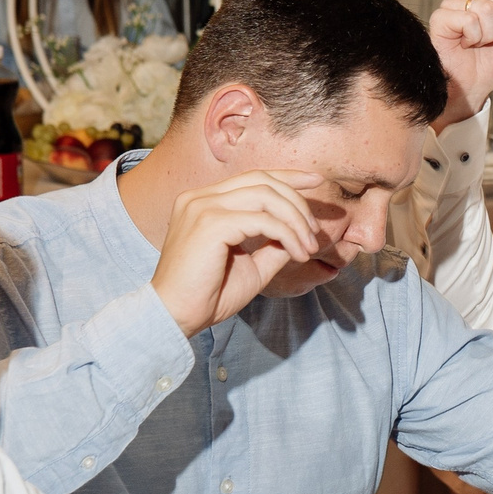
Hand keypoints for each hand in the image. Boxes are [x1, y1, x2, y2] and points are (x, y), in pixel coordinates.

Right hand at [150, 170, 327, 336]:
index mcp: (204, 202)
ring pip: (266, 196)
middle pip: (262, 180)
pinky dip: (287, 234)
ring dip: (296, 220)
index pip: (252, 177)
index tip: (316, 181)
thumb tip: (301, 231)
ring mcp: (202, 207)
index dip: (287, 176)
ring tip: (309, 247)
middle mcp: (200, 197)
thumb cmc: (209, 295)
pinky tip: (298, 254)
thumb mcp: (251, 263)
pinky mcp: (210, 224)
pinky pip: (263, 220)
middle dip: (297, 201)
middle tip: (315, 231)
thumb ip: (273, 243)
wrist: (176, 317)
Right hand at [430, 0, 492, 127]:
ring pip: (487, 9)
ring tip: (474, 43)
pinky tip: (464, 44)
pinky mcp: (440, 17)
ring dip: (486, 35)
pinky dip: (473, 38)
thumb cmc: (489, 66)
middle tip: (486, 41)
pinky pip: (470, 20)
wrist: (471, 88)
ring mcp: (452, 5)